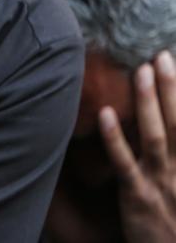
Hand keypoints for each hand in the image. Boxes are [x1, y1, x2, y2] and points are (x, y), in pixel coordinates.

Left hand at [100, 52, 175, 242]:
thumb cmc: (175, 216)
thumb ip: (173, 149)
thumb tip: (166, 117)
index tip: (175, 61)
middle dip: (172, 88)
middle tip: (161, 55)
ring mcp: (161, 183)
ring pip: (155, 137)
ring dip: (148, 102)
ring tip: (140, 71)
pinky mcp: (137, 197)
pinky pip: (124, 164)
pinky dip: (114, 138)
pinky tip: (104, 113)